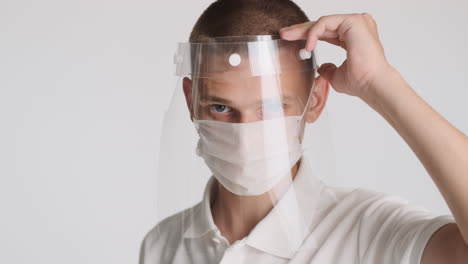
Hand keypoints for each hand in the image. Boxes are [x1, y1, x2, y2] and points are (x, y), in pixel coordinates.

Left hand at [279, 13, 393, 98]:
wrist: (371, 84)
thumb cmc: (360, 82)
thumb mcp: (337, 76)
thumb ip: (329, 69)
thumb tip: (322, 68)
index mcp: (353, 37)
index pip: (326, 32)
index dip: (307, 35)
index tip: (289, 39)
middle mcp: (356, 27)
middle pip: (322, 25)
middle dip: (300, 30)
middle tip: (283, 34)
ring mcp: (356, 22)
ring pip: (322, 22)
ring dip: (303, 30)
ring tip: (288, 37)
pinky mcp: (353, 21)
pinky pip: (326, 22)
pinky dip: (314, 33)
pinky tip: (308, 46)